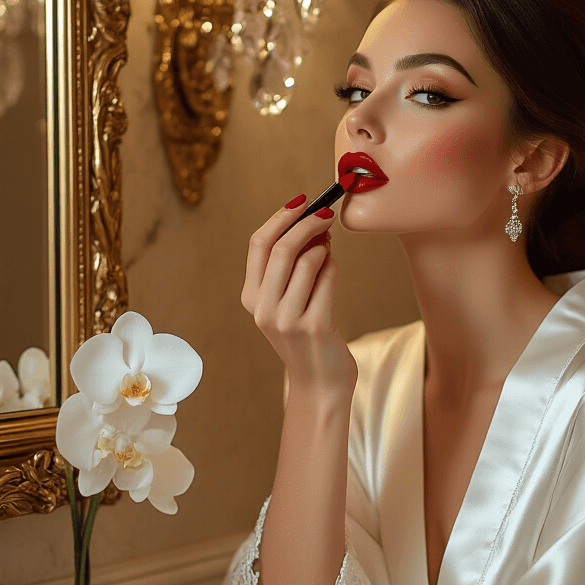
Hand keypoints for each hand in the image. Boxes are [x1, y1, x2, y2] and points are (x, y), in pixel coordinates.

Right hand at [241, 195, 357, 396]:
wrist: (319, 383)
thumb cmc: (307, 335)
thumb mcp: (286, 301)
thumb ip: (290, 267)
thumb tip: (311, 223)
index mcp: (250, 298)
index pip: (258, 244)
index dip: (281, 217)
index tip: (302, 201)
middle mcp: (263, 308)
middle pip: (282, 248)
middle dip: (308, 223)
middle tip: (327, 214)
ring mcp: (287, 320)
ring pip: (308, 261)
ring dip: (324, 248)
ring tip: (329, 251)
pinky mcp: (315, 326)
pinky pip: (328, 278)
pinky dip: (334, 267)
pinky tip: (333, 270)